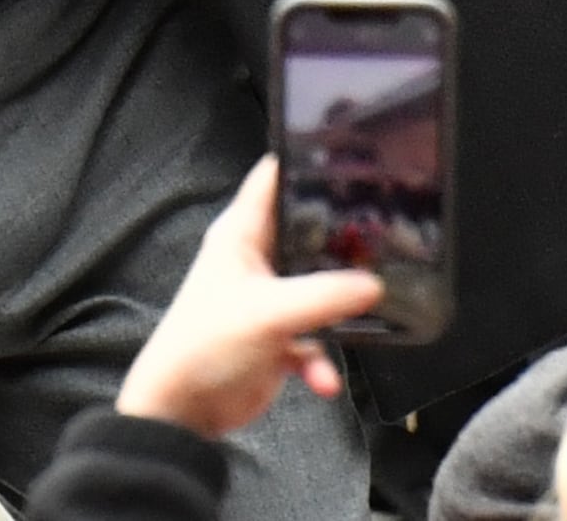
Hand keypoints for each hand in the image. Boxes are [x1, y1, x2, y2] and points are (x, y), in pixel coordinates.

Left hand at [113, 159, 385, 438]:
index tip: (349, 158)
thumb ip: (323, 297)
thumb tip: (372, 285)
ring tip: (364, 319)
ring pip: (318, 291)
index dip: (305, 162)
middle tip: (382, 244)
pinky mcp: (277, 338)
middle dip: (341, 244)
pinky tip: (324, 380)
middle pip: (306, 236)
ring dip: (338, 312)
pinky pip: (313, 340)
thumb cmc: (204, 344)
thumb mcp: (268, 312)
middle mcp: (256, 260)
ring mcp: (269, 299)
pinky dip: (322, 360)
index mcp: (241, 234)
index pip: (273, 179)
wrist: (184, 409)